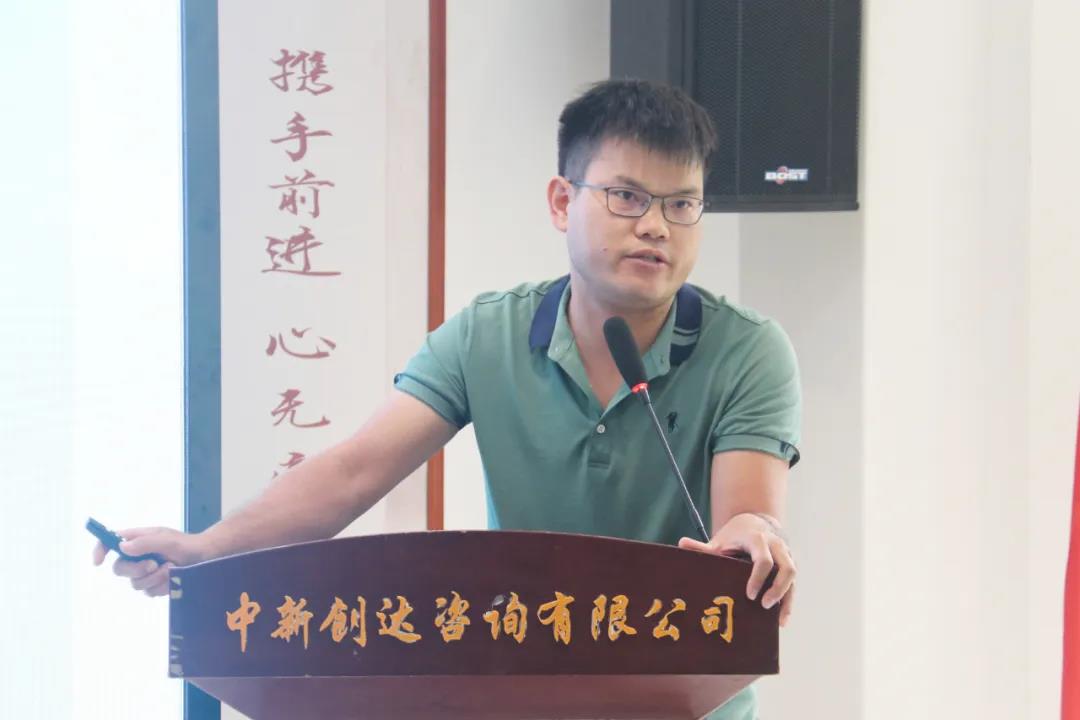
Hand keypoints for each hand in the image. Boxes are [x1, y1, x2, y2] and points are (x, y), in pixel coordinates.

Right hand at [91, 527, 210, 597]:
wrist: (206, 557)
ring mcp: (145, 572)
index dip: (100, 550)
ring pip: (136, 584)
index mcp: (137, 540)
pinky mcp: (154, 585)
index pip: (110, 542)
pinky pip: (149, 592)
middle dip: (136, 570)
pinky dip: (162, 586)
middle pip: (119, 569)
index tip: (99, 562)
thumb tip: (121, 547)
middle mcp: (137, 556)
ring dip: (155, 578)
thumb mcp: (166, 540)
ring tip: (172, 568)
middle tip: (154, 564)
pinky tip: (173, 577)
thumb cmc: (186, 544)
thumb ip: (145, 543)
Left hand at [678, 512, 796, 626]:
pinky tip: (781, 619)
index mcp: (757, 538)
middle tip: (764, 605)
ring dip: (787, 597)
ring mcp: (785, 553)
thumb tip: (681, 543)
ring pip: (793, 574)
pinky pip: (793, 582)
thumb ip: (702, 547)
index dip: (758, 577)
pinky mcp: (789, 563)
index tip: (750, 595)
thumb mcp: (719, 540)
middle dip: (778, 588)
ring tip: (778, 619)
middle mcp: (775, 545)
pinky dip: (789, 600)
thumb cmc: (734, 536)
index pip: (763, 559)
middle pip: (785, 567)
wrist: (755, 522)